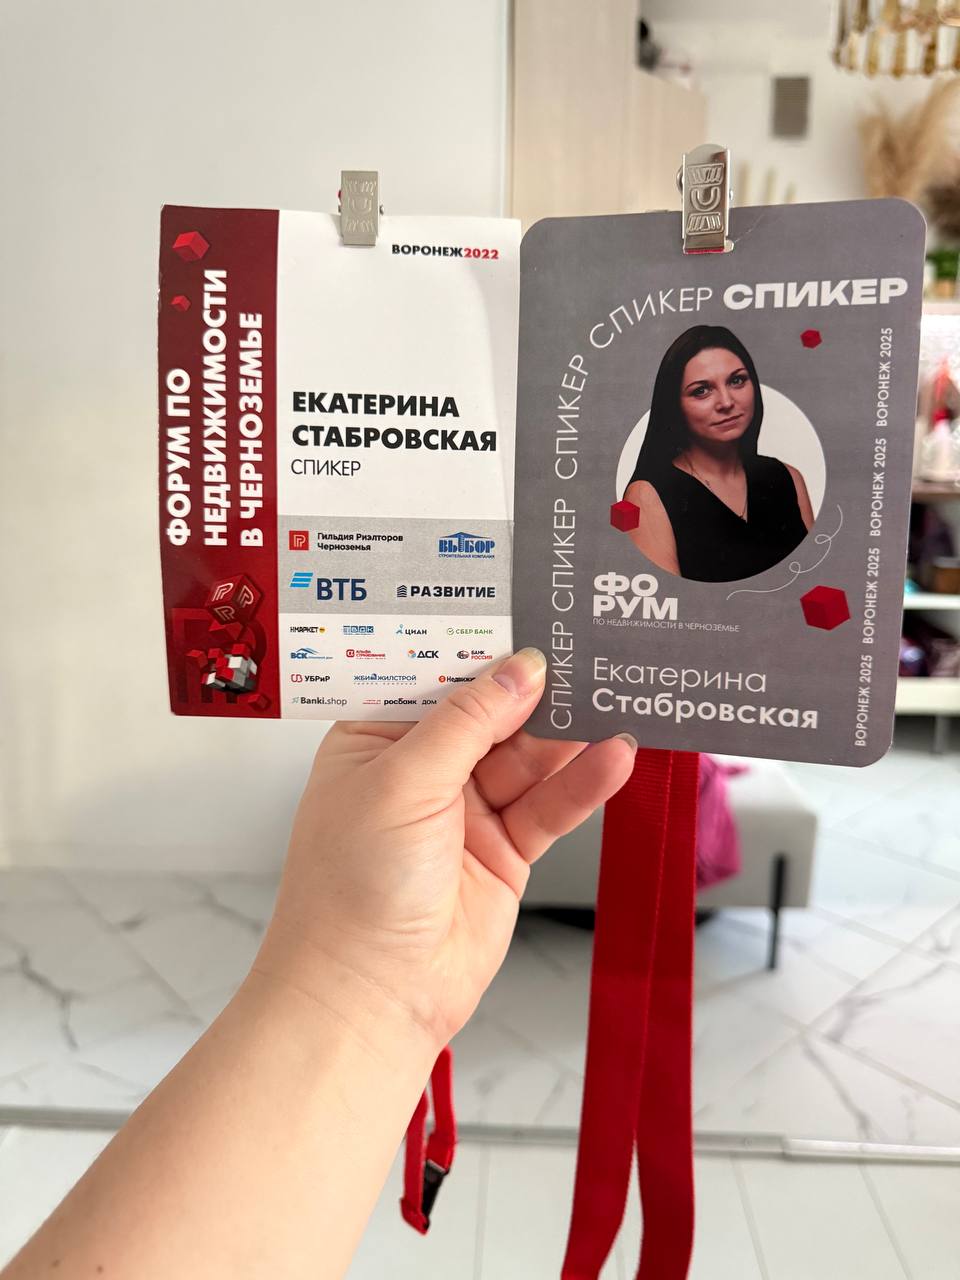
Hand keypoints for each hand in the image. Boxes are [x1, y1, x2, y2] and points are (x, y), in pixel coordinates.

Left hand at [254, 648, 637, 1051]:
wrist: (370, 998)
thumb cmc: (352, 891)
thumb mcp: (403, 784)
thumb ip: (467, 723)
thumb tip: (519, 669)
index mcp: (374, 739)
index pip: (432, 675)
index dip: (478, 644)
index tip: (527, 611)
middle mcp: (420, 770)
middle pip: (490, 713)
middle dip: (535, 687)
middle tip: (586, 650)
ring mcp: (465, 811)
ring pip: (528, 757)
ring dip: (568, 733)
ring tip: (613, 696)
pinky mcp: (504, 850)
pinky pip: (549, 805)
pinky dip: (582, 783)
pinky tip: (612, 757)